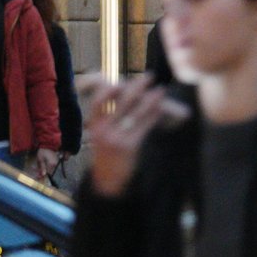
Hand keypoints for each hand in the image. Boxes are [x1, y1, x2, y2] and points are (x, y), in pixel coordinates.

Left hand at [34, 148, 58, 180]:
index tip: (37, 177)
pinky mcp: (56, 161)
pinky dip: (46, 168)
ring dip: (44, 170)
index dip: (42, 176)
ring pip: (50, 170)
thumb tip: (43, 175)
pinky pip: (51, 167)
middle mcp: (55, 164)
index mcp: (52, 164)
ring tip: (37, 169)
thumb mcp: (40, 160)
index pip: (47, 173)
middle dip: (42, 173)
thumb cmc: (43, 152)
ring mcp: (56, 163)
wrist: (47, 145)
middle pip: (49, 172)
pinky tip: (42, 166)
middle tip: (36, 174)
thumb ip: (42, 168)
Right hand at [77, 75, 187, 197]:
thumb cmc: (106, 152)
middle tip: (150, 76)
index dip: (109, 90)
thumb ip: (106, 116)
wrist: (107, 179)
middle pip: (122, 103)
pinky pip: (144, 126)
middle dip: (137, 87)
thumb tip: (114, 93)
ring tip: (161, 90)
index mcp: (94, 126)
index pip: (99, 102)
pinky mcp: (130, 146)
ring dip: (151, 99)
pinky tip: (160, 107)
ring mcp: (117, 138)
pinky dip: (154, 115)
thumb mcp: (99, 134)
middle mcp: (104, 130)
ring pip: (136, 113)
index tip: (121, 81)